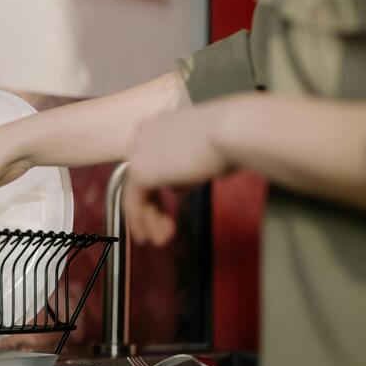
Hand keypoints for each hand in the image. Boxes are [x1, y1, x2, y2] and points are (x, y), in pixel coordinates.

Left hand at [123, 100, 233, 246]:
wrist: (229, 132)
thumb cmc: (231, 137)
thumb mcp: (204, 151)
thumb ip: (187, 166)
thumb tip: (180, 184)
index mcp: (158, 125)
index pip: (151, 162)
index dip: (157, 190)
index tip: (166, 209)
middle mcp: (142, 135)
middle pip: (140, 179)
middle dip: (152, 208)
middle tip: (165, 230)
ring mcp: (138, 152)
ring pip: (137, 193)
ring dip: (149, 220)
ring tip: (161, 240)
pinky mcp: (140, 171)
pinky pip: (134, 202)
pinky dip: (142, 221)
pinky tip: (153, 236)